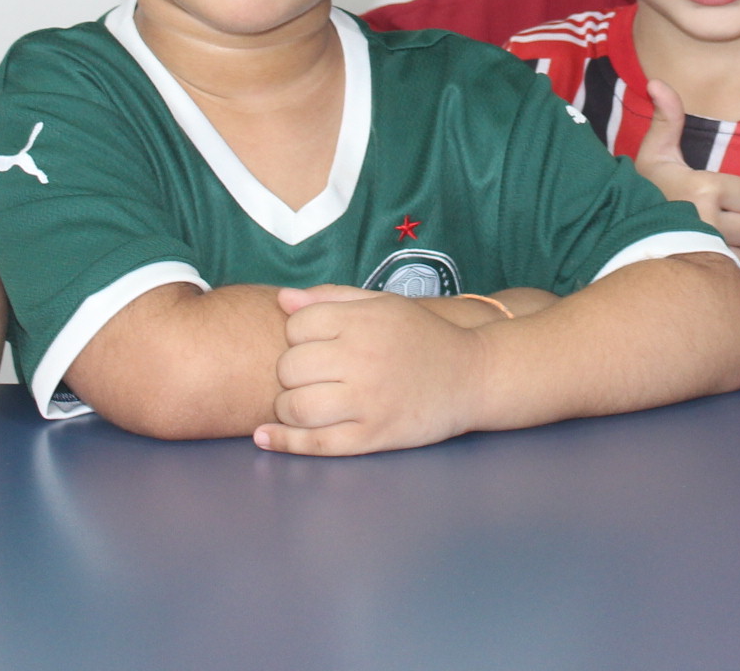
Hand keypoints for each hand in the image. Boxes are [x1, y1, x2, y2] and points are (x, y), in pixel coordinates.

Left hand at [253, 285, 490, 455]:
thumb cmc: (423, 337)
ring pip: (296, 406)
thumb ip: (332, 298)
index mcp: (364, 322)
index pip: (297, 326)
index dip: (297, 336)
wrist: (473, 375)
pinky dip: (285, 442)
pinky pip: (316, 442)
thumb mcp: (383, 305)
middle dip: (291, 372)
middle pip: (291, 367)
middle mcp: (363, 359)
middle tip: (309, 375)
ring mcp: (368, 401)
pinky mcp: (373, 436)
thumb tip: (282, 300)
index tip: (313, 344)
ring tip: (300, 402)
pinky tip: (266, 436)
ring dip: (287, 406)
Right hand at [636, 80, 739, 256]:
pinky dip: (722, 269)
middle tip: (705, 221)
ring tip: (702, 241)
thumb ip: (667, 118)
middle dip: (734, 225)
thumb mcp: (653, 155)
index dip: (732, 197)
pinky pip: (733, 272)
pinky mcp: (706, 273)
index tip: (707, 197)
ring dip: (729, 249)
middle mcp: (711, 220)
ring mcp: (709, 251)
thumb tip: (658, 81)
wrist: (614, 240)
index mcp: (704, 187)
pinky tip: (699, 260)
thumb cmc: (639, 196)